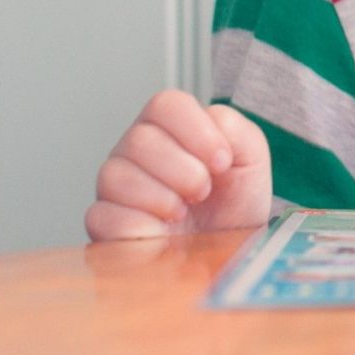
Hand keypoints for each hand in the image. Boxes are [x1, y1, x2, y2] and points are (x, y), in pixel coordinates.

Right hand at [85, 90, 271, 240]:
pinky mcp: (104, 222)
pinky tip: (163, 231)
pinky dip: (142, 226)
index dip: (196, 131)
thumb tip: (209, 120)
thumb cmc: (233, 203)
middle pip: (141, 140)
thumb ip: (234, 128)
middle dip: (185, 171)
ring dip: (164, 198)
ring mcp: (114, 186)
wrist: (227, 250)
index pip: (166, 105)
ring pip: (117, 175)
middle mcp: (135, 151)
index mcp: (170, 127)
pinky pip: (103, 215)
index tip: (221, 161)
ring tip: (183, 212)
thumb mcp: (250, 158)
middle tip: (204, 191)